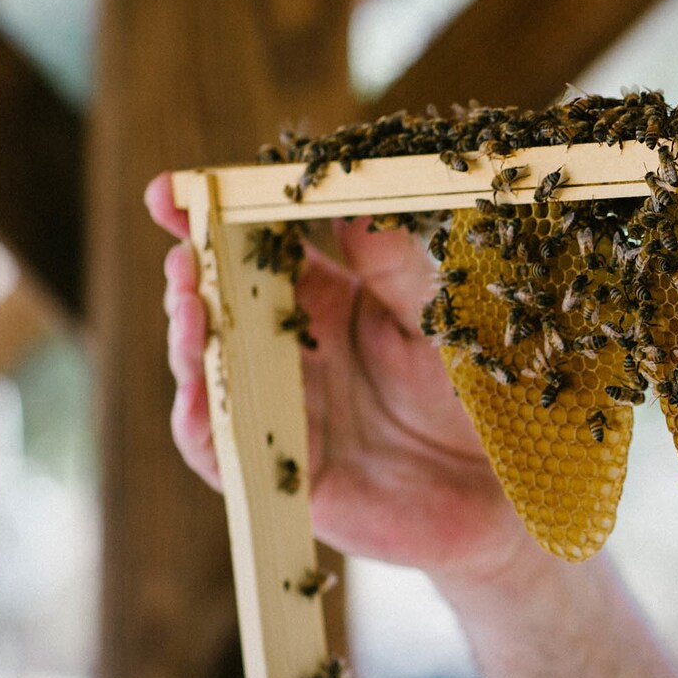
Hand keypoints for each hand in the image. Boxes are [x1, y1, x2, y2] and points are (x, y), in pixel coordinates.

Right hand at [148, 173, 540, 585]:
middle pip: (217, 308)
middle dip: (189, 279)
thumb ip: (393, 266)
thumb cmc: (474, 395)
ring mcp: (282, 411)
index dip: (208, 219)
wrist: (502, 487)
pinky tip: (197, 393)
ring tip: (189, 308)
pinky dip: (199, 422)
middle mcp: (292, 354)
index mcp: (324, 303)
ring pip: (208, 371)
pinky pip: (221, 450)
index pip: (252, 251)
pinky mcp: (284, 471)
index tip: (175, 190)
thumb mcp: (437, 318)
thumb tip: (349, 196)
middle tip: (183, 257)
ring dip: (188, 341)